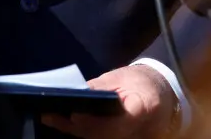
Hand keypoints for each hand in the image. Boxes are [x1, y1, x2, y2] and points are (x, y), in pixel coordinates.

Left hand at [42, 64, 177, 137]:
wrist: (161, 95)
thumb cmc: (140, 82)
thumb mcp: (122, 77)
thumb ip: (100, 88)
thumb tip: (73, 92)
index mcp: (145, 106)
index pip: (121, 119)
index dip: (96, 121)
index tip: (75, 114)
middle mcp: (141, 130)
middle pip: (105, 134)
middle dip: (78, 126)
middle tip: (50, 115)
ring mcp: (133, 138)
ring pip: (100, 138)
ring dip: (74, 129)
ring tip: (50, 116)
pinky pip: (100, 137)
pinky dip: (81, 131)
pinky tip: (61, 122)